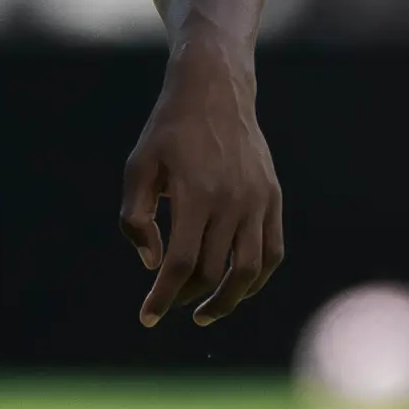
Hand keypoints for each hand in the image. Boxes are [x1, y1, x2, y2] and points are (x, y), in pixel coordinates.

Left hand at [117, 47, 284, 328]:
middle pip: (212, 272)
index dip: (162, 297)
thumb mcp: (138, 168)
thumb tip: (152, 265)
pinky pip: (272, 252)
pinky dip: (256, 279)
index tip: (147, 317)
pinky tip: (235, 289)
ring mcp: (258, 201)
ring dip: (226, 301)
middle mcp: (232, 201)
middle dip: (186, 297)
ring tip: (205, 313)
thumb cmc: (168, 132)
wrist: (215, 90)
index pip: (181, 263)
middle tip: (169, 303)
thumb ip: (135, 219)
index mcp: (195, 193)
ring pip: (248, 271)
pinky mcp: (273, 199)